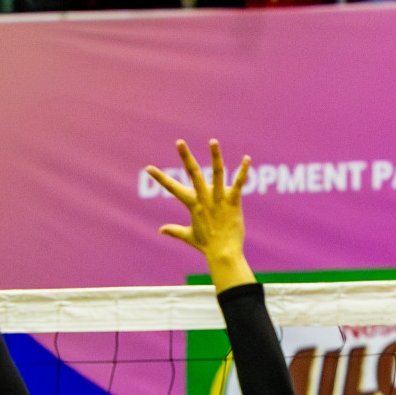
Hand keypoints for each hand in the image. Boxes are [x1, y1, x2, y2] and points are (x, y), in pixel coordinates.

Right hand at [145, 139, 255, 292]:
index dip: (159, 178)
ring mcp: (218, 199)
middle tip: (179, 142)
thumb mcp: (188, 236)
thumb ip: (174, 231)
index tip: (148, 168)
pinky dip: (243, 171)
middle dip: (185, 157)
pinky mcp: (233, 202)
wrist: (222, 253)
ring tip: (212, 141)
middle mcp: (204, 198)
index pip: (172, 188)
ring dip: (215, 156)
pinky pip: (238, 184)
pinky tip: (246, 158)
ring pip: (216, 173)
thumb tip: (161, 230)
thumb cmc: (206, 245)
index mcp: (192, 204)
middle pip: (193, 173)